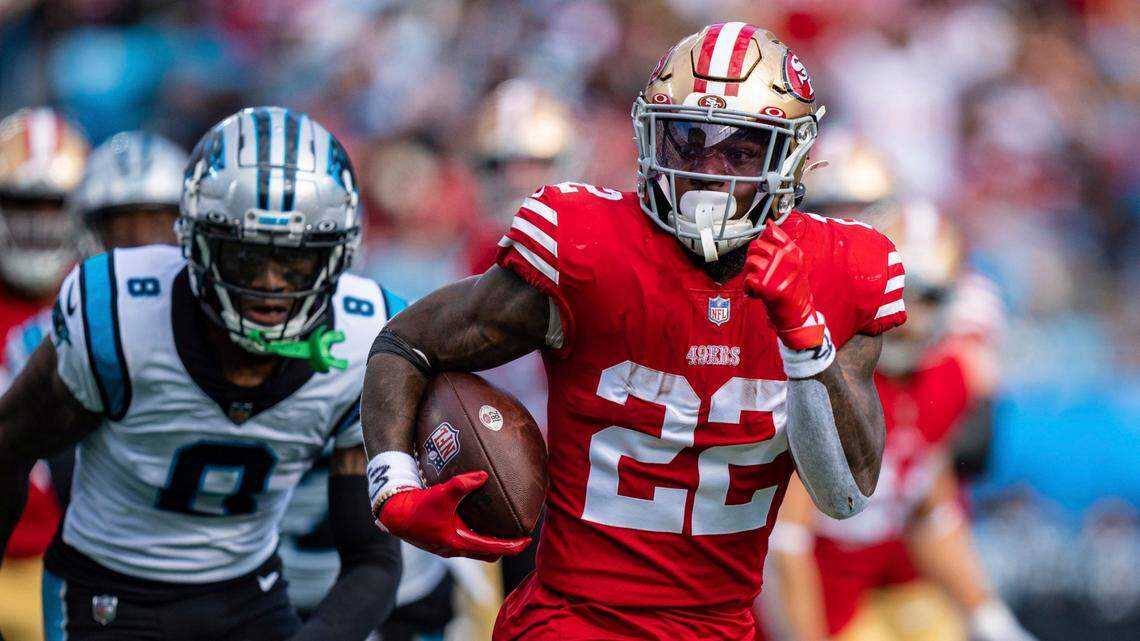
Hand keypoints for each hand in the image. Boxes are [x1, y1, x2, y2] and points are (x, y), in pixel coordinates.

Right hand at [376, 471, 530, 561]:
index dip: (514, 546)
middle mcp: (455, 549)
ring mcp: (447, 547)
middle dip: (505, 547)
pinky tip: (478, 520)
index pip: (495, 550)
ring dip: (489, 542)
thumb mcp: (442, 494)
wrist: (394, 515)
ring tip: (502, 528)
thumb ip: (463, 484)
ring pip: (476, 549)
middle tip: (517, 535)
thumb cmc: (418, 507)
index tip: (528, 540)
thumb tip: (484, 476)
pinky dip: (476, 536)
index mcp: (459, 543)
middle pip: (488, 554)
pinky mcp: (441, 540)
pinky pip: (465, 542)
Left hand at [743, 222, 823, 349]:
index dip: (762, 239)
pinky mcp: (767, 287)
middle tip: (758, 270)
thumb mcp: (795, 262)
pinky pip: (748, 280)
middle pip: (756, 246)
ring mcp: (776, 272)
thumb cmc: (794, 289)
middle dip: (752, 257)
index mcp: (793, 252)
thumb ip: (782, 243)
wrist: (798, 314)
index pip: (772, 233)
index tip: (762, 248)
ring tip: (757, 282)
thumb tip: (769, 224)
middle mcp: (785, 259)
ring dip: (749, 273)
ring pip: (750, 262)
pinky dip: (748, 288)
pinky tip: (755, 292)